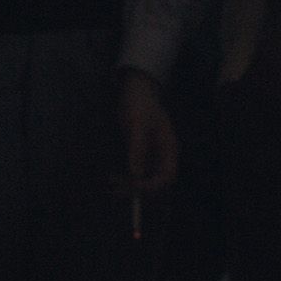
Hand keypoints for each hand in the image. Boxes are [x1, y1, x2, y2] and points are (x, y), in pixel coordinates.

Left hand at [118, 70, 178, 193]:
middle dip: (138, 190)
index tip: (134, 186)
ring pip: (144, 181)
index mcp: (169, 148)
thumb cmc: (140, 102)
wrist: (135, 89)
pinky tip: (113, 178)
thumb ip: (137, 148)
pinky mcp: (140, 155)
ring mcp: (152, 156)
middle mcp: (162, 155)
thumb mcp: (137, 123)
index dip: (153, 186)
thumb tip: (135, 173)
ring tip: (112, 185)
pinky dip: (125, 179)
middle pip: (156, 183)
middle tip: (117, 190)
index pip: (167, 176)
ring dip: (130, 187)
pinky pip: (135, 174)